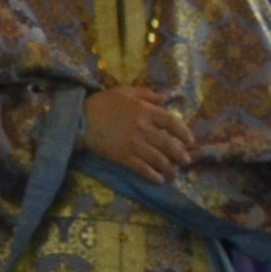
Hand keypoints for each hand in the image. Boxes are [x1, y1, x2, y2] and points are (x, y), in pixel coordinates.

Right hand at [79, 84, 193, 177]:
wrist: (80, 119)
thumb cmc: (102, 103)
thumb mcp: (125, 92)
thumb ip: (146, 93)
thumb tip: (164, 97)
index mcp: (145, 110)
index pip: (172, 122)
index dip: (184, 133)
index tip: (190, 141)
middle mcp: (143, 128)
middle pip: (168, 144)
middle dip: (180, 155)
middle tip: (186, 161)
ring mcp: (133, 144)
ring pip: (157, 158)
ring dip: (168, 168)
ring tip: (173, 174)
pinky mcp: (122, 156)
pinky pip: (141, 168)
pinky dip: (152, 175)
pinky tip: (158, 180)